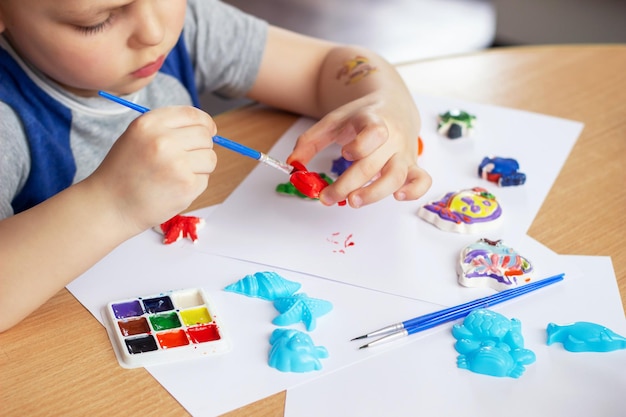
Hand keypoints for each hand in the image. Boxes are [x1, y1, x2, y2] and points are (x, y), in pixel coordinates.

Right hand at [87, 106, 216, 231]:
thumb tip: (206, 128)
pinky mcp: (187, 185)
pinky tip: (173, 188)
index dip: (205, 123)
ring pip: (210, 158)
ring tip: (176, 175)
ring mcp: (177, 163)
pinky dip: (194, 185)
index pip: (192, 114)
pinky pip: (205, 179)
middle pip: (204, 136)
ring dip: (200, 167)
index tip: (209, 130)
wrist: (110, 206)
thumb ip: (167, 128)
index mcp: (148, 124)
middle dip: (202, 147)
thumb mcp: (136, 137)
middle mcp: (163, 140)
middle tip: (186, 159)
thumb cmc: (124, 173)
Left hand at [287, 94, 430, 207]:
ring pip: (396, 176)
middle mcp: (393, 137)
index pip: (374, 132)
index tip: (344, 154)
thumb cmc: (360, 117)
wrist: (393, 105)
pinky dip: (415, 190)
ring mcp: (404, 152)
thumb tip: (292, 164)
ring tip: (354, 202)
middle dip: (349, 184)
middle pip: (375, 164)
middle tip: (329, 197)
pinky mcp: (412, 164)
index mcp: (374, 120)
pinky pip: (422, 179)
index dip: (360, 146)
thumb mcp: (334, 121)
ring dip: (375, 193)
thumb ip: (310, 140)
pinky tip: (398, 198)